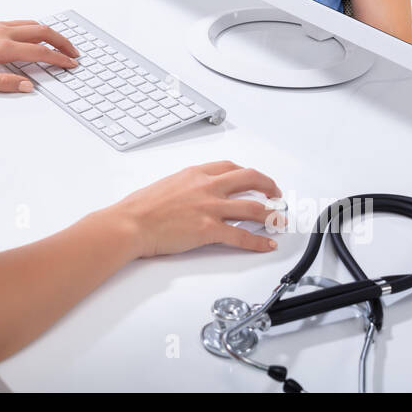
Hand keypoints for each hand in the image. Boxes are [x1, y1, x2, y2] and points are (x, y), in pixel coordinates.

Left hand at [0, 19, 80, 92]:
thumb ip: (4, 83)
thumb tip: (28, 86)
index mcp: (1, 47)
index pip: (39, 52)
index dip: (58, 59)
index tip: (70, 65)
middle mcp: (2, 32)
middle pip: (42, 32)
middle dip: (62, 42)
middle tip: (74, 53)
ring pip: (32, 24)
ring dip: (51, 33)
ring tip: (61, 44)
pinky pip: (20, 22)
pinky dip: (36, 28)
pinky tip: (37, 35)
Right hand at [107, 161, 284, 257]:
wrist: (130, 223)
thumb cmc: (140, 207)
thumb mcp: (166, 185)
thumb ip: (185, 187)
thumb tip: (192, 194)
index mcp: (195, 173)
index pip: (231, 167)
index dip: (248, 174)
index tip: (255, 180)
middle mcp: (207, 187)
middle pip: (250, 180)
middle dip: (269, 187)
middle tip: (276, 195)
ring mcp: (210, 207)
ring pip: (253, 208)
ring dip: (272, 215)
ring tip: (280, 221)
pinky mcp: (209, 230)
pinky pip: (241, 236)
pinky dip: (258, 241)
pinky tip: (266, 244)